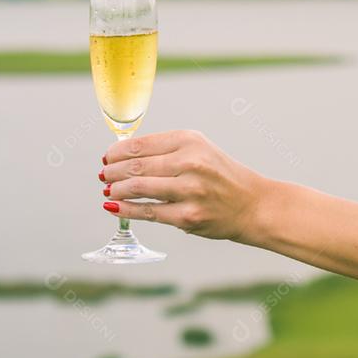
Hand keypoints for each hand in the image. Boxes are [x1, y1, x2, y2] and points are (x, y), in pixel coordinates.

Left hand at [99, 129, 273, 242]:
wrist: (252, 204)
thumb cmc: (221, 177)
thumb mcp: (200, 151)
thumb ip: (166, 151)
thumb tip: (122, 157)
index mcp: (191, 141)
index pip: (140, 145)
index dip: (117, 152)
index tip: (108, 157)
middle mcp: (191, 162)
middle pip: (135, 166)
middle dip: (112, 172)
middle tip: (104, 176)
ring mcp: (190, 190)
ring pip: (138, 188)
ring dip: (116, 190)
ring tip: (109, 190)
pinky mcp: (187, 215)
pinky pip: (147, 212)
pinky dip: (125, 209)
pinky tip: (114, 206)